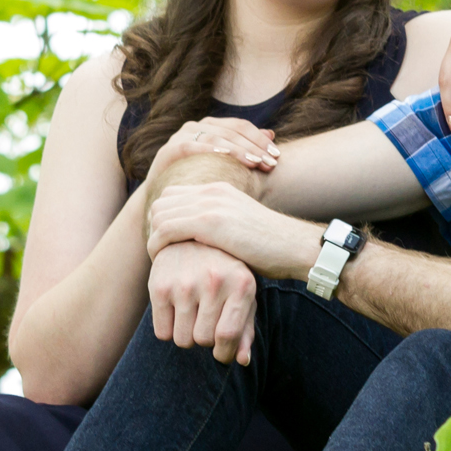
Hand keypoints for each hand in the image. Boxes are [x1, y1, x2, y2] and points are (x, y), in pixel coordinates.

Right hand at [146, 116, 279, 189]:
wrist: (166, 202)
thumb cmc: (200, 183)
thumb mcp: (226, 167)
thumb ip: (246, 149)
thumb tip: (272, 133)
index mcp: (212, 126)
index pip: (241, 126)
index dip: (261, 139)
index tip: (278, 156)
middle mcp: (197, 126)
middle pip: (232, 130)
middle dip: (254, 146)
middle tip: (271, 163)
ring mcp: (182, 136)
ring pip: (216, 137)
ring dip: (238, 149)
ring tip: (255, 163)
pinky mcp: (169, 149)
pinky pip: (192, 146)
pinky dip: (210, 150)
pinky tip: (226, 158)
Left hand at [147, 181, 319, 279]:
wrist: (297, 248)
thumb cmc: (274, 249)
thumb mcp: (242, 228)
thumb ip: (220, 226)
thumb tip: (202, 242)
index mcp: (219, 190)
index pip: (174, 195)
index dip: (164, 217)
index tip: (166, 242)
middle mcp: (212, 191)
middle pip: (162, 201)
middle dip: (154, 226)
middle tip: (158, 251)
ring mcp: (210, 204)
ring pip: (159, 214)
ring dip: (153, 237)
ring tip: (159, 258)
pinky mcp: (209, 222)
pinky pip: (165, 229)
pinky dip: (157, 246)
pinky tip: (162, 261)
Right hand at [148, 241, 257, 364]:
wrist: (189, 237)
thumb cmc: (225, 273)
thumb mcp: (242, 294)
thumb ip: (246, 329)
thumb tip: (243, 361)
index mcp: (241, 284)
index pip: (228, 335)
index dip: (225, 353)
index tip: (222, 352)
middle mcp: (214, 281)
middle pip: (204, 340)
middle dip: (206, 341)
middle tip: (206, 325)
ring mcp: (185, 283)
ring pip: (183, 340)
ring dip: (187, 337)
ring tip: (192, 318)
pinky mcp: (159, 286)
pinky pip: (162, 333)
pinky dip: (169, 331)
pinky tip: (177, 313)